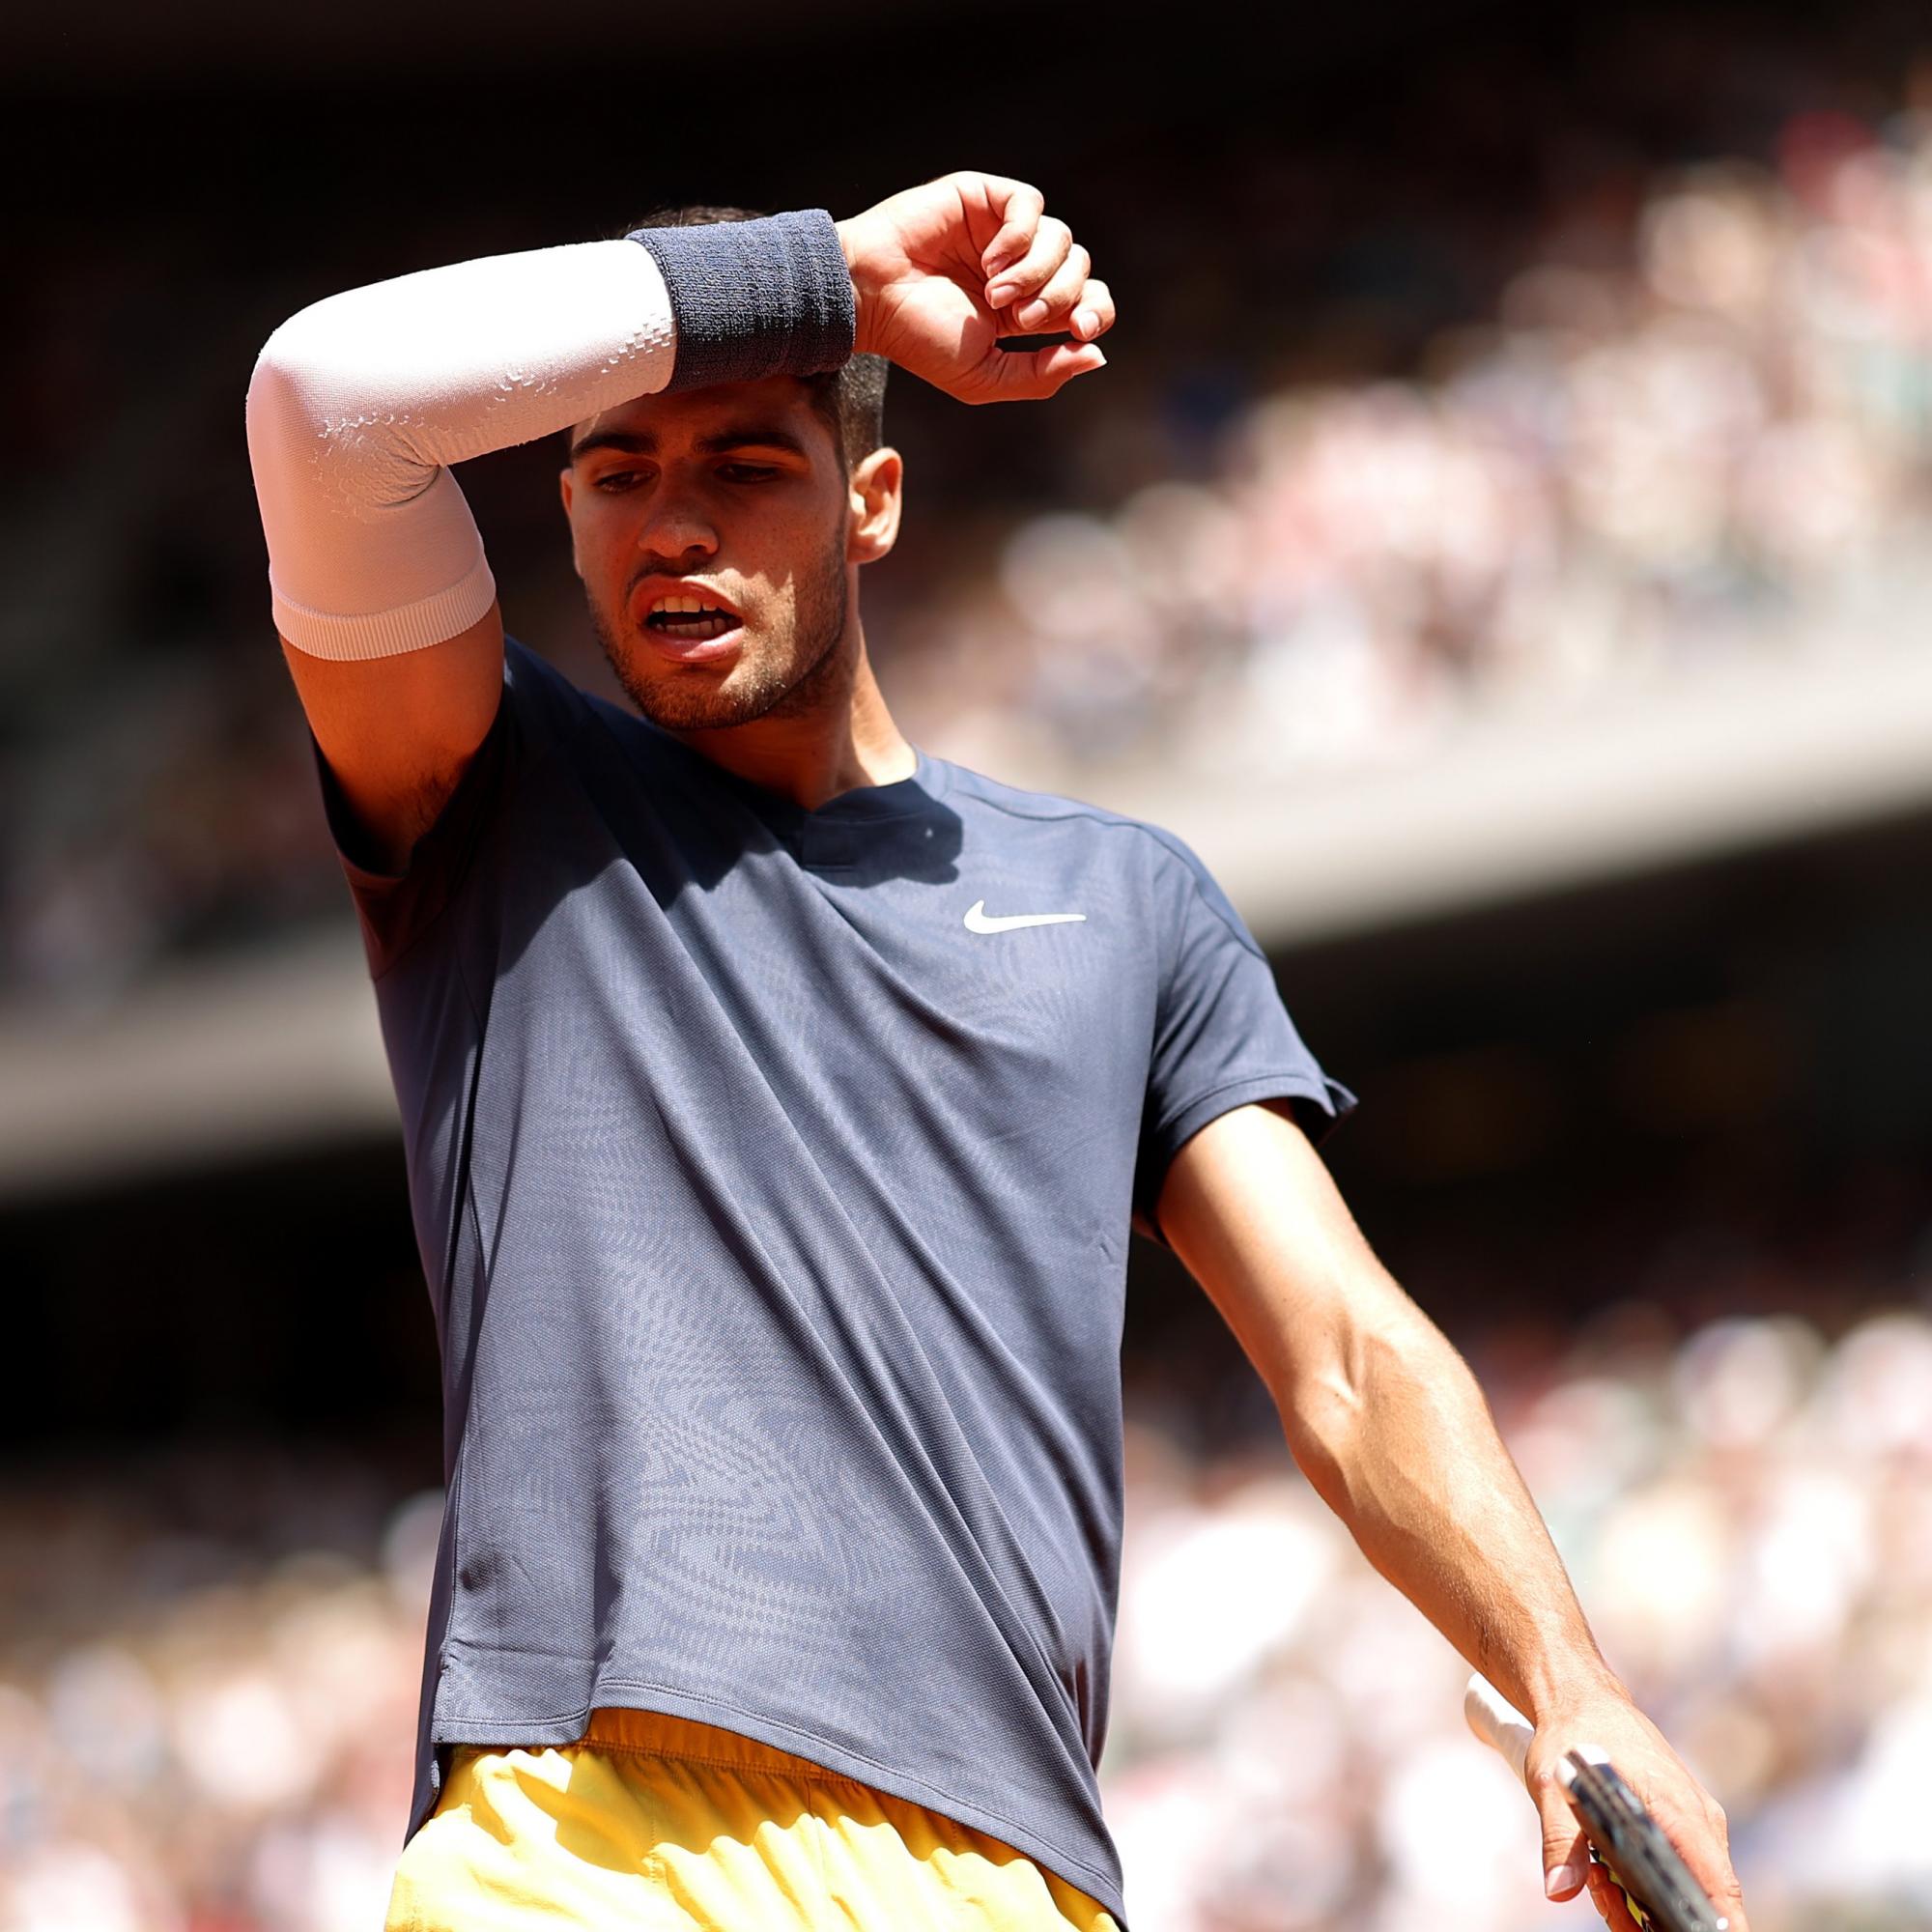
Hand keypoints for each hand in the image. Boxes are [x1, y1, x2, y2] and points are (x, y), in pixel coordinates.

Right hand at [835, 171, 1113, 402]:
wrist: (871, 298)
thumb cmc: (919, 339)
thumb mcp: (984, 376)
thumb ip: (1041, 374)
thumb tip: (1096, 356)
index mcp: (1024, 309)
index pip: (1087, 300)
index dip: (1095, 312)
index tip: (1078, 330)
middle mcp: (1019, 267)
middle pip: (1080, 269)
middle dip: (1060, 297)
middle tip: (1020, 318)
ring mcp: (1003, 230)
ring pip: (1061, 238)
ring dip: (1036, 273)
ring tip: (995, 294)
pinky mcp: (984, 198)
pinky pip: (1030, 205)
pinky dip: (1019, 237)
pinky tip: (990, 261)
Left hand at [1527, 1687, 1748, 1931]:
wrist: (1581, 1699)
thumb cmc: (1572, 1736)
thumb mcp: (1553, 1785)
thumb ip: (1560, 1840)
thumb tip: (1560, 1890)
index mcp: (1681, 1813)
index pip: (1719, 1890)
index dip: (1718, 1928)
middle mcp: (1700, 1824)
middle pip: (1701, 1900)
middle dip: (1654, 1920)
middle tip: (1604, 1895)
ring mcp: (1694, 1825)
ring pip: (1684, 1889)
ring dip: (1639, 1902)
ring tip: (1595, 1875)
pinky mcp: (1680, 1827)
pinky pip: (1675, 1872)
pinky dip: (1640, 1884)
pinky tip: (1601, 1869)